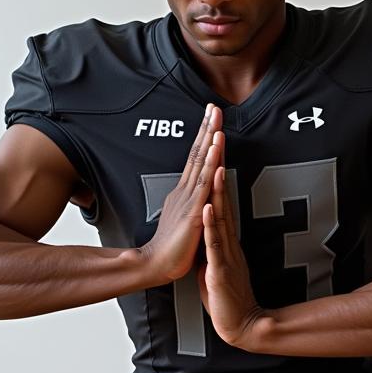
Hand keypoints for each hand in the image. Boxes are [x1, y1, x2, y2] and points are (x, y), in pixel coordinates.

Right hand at [138, 104, 222, 283]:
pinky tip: (214, 152)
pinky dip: (210, 167)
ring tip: (215, 120)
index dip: (204, 138)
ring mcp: (189, 200)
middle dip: (206, 129)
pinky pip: (203, 186)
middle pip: (197, 154)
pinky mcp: (193, 212)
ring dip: (209, 141)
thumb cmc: (171, 248)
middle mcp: (186, 191)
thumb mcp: (182, 219)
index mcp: (185, 193)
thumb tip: (191, 195)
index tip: (210, 118)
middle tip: (213, 107)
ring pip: (201, 165)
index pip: (196, 160)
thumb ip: (187, 204)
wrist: (156, 265)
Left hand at [197, 129, 269, 349]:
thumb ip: (212, 248)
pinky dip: (210, 225)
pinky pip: (214, 244)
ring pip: (221, 217)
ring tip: (216, 164)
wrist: (241, 325)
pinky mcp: (220, 269)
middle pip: (223, 199)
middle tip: (220, 142)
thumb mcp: (216, 265)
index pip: (221, 201)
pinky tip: (207, 207)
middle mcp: (228, 241)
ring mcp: (226, 253)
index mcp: (225, 239)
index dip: (216, 175)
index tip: (214, 149)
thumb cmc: (227, 298)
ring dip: (217, 191)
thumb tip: (206, 234)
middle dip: (220, 170)